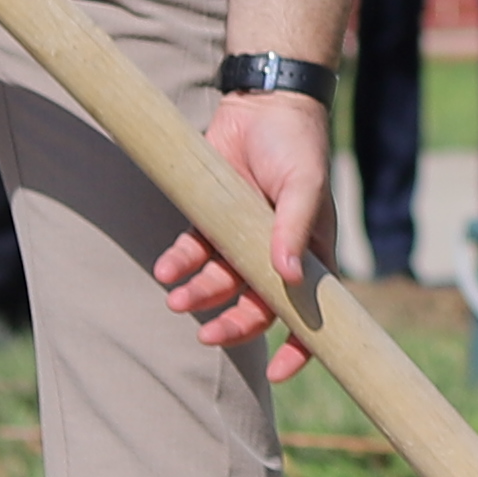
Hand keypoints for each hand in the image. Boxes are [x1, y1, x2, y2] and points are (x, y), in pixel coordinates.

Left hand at [151, 93, 331, 382]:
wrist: (261, 105)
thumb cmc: (297, 146)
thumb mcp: (305, 184)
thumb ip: (296, 228)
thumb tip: (290, 277)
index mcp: (310, 254)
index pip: (311, 312)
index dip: (299, 346)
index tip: (278, 372)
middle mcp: (275, 255)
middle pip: (257, 306)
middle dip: (233, 325)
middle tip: (207, 336)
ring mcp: (241, 240)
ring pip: (220, 283)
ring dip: (198, 296)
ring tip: (175, 299)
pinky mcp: (211, 221)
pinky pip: (193, 252)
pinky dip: (179, 263)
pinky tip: (165, 268)